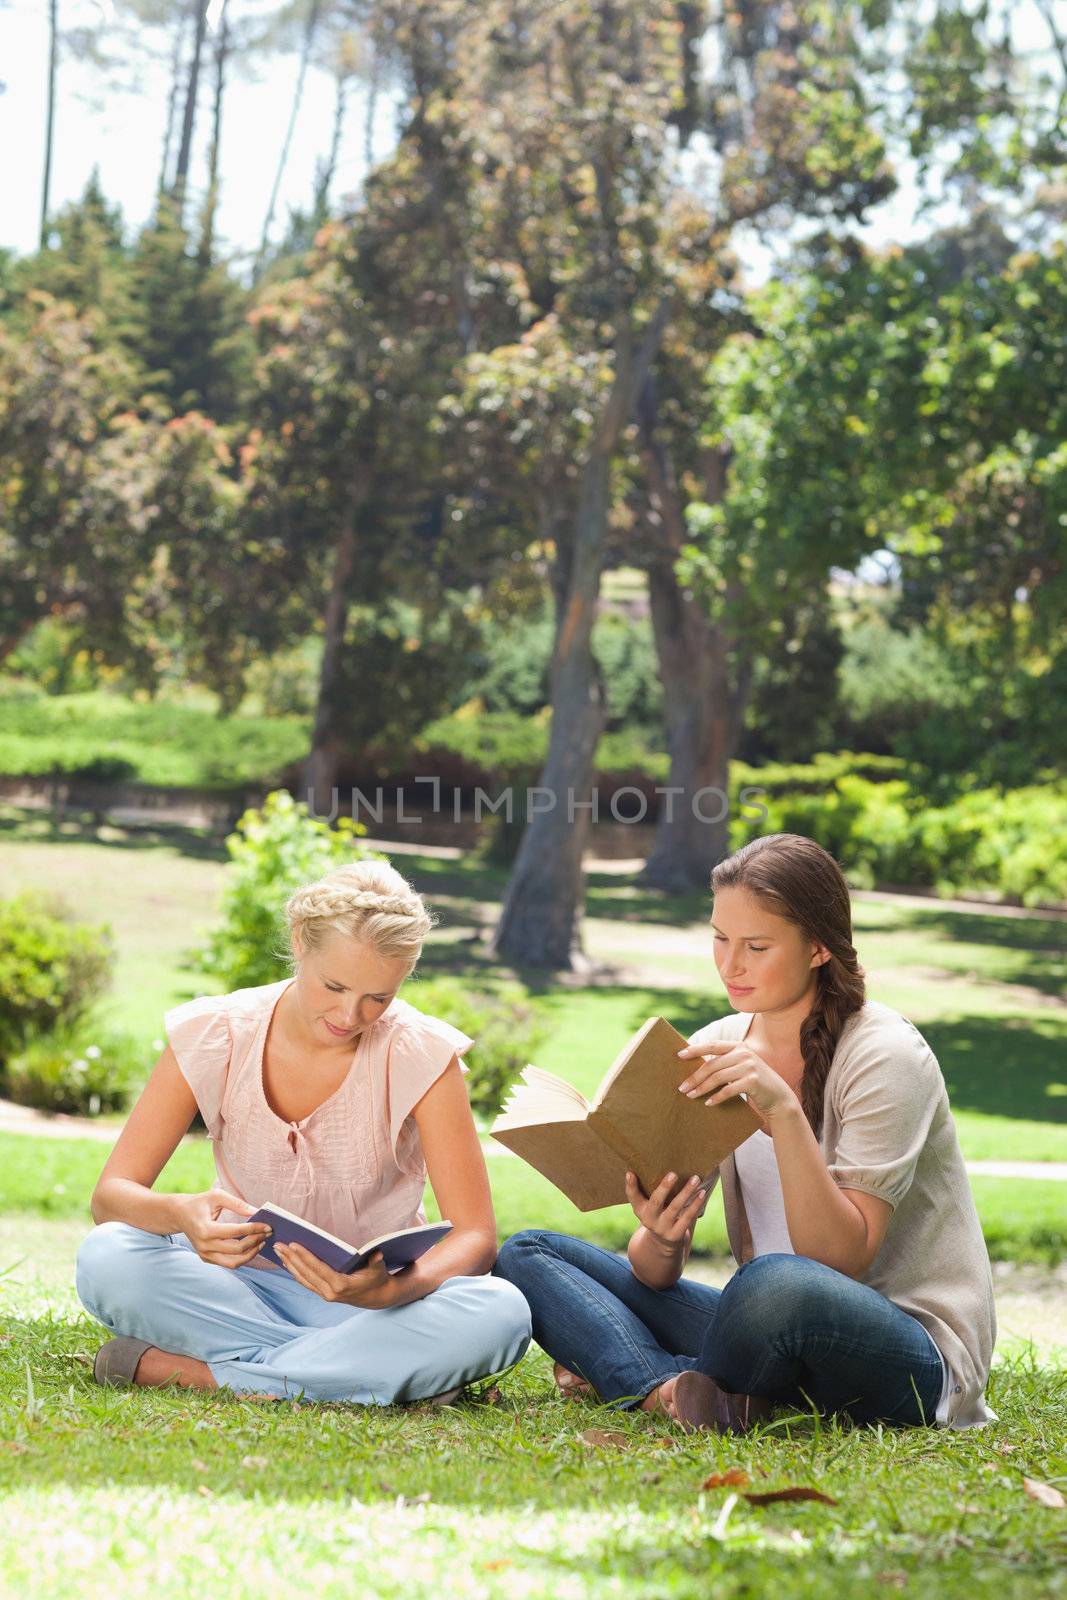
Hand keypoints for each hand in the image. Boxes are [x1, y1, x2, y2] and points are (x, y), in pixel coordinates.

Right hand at [175, 1188, 271, 1268]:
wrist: (179, 1214)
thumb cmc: (200, 1203)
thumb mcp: (217, 1196)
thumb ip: (237, 1203)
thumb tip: (256, 1211)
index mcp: (206, 1230)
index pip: (236, 1232)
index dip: (254, 1229)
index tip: (268, 1226)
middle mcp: (204, 1246)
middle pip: (237, 1249)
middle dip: (255, 1241)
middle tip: (268, 1233)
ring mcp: (205, 1254)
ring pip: (234, 1262)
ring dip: (251, 1254)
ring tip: (261, 1242)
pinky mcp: (206, 1258)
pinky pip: (228, 1263)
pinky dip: (242, 1257)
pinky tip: (251, 1247)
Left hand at [274, 1243, 406, 1308]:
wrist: (377, 1297)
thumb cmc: (377, 1279)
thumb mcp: (378, 1269)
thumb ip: (376, 1261)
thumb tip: (377, 1253)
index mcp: (340, 1285)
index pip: (318, 1269)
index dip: (305, 1256)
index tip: (293, 1245)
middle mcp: (329, 1292)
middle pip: (305, 1273)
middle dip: (291, 1258)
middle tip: (278, 1245)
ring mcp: (324, 1295)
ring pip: (302, 1279)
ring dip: (289, 1264)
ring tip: (278, 1251)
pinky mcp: (322, 1294)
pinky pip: (305, 1282)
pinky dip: (294, 1272)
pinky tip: (287, 1262)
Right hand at [625, 1169, 707, 1251]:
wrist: (662, 1243)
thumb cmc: (655, 1213)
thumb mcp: (645, 1205)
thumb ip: (642, 1189)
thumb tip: (635, 1170)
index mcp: (640, 1209)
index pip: (632, 1196)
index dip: (631, 1185)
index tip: (631, 1173)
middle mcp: (649, 1219)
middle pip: (656, 1201)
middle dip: (664, 1187)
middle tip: (673, 1174)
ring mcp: (663, 1228)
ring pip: (675, 1207)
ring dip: (686, 1192)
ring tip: (695, 1179)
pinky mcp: (676, 1234)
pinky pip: (687, 1217)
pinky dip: (695, 1204)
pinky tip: (702, 1193)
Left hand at [676, 1040, 800, 1124]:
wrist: (778, 1096)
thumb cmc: (753, 1082)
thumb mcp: (740, 1067)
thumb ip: (724, 1063)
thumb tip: (695, 1067)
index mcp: (739, 1046)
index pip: (713, 1045)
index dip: (695, 1049)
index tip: (679, 1055)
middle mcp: (744, 1053)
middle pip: (712, 1065)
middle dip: (695, 1077)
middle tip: (682, 1087)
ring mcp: (749, 1066)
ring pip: (718, 1077)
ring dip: (701, 1088)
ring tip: (691, 1096)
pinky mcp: (753, 1081)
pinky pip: (728, 1090)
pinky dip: (716, 1097)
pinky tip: (708, 1103)